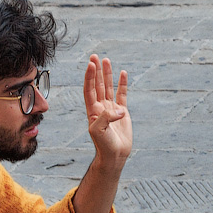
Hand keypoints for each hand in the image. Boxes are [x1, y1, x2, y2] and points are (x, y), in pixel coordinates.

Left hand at [84, 54, 131, 168]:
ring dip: (107, 74)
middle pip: (98, 85)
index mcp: (92, 110)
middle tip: (95, 56)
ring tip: (106, 60)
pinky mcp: (122, 112)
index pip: (89, 89)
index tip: (91, 64)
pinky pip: (122, 95)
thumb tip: (119, 110)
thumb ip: (106, 118)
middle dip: (96, 71)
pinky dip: (122, 84)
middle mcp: (100, 107)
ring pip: (108, 87)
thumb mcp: (99, 131)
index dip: (90, 77)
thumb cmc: (104, 145)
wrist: (114, 155)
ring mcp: (111, 109)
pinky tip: (123, 74)